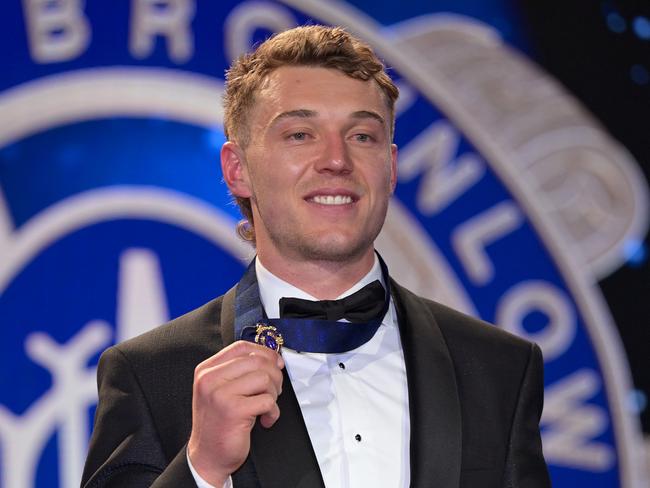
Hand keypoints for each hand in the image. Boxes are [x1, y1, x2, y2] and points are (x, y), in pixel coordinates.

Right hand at [187, 340, 283, 485]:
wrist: (207, 456)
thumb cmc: (219, 423)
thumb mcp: (221, 390)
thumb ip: (239, 372)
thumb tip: (273, 358)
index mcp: (206, 370)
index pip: (241, 347)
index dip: (264, 352)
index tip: (276, 363)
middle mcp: (210, 379)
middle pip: (257, 361)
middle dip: (274, 375)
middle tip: (274, 391)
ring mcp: (220, 394)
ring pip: (264, 378)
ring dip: (274, 394)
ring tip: (267, 406)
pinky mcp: (233, 410)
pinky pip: (267, 400)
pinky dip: (273, 411)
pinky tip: (265, 420)